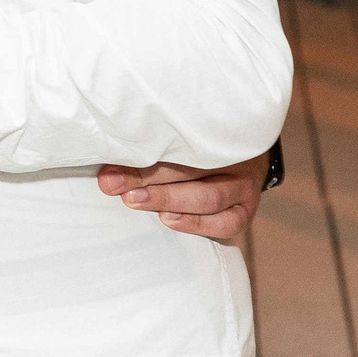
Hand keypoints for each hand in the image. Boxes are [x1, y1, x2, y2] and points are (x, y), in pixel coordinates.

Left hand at [97, 153, 270, 243]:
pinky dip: (196, 223)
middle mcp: (234, 159)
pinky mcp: (244, 211)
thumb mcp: (185, 137)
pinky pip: (226, 222)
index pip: (180, 141)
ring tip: (136, 201)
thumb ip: (154, 143)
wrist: (247, 155)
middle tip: (113, 184)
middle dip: (146, 178)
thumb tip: (111, 163)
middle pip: (191, 168)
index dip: (143, 153)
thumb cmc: (204, 146)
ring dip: (167, 199)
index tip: (111, 166)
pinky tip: (170, 220)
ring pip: (208, 196)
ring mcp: (243, 187)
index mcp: (217, 133)